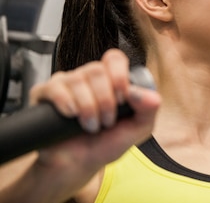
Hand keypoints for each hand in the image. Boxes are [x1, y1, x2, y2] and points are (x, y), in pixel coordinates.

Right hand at [28, 49, 160, 173]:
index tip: (122, 100)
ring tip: (90, 126)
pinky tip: (71, 115)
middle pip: (96, 70)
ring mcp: (66, 83)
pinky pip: (54, 87)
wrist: (78, 165)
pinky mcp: (44, 94)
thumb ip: (150, 110)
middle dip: (105, 99)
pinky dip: (65, 101)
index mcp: (111, 79)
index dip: (119, 76)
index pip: (114, 58)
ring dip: (88, 107)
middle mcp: (88, 77)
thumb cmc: (106, 144)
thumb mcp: (137, 130)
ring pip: (77, 79)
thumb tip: (151, 95)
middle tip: (106, 121)